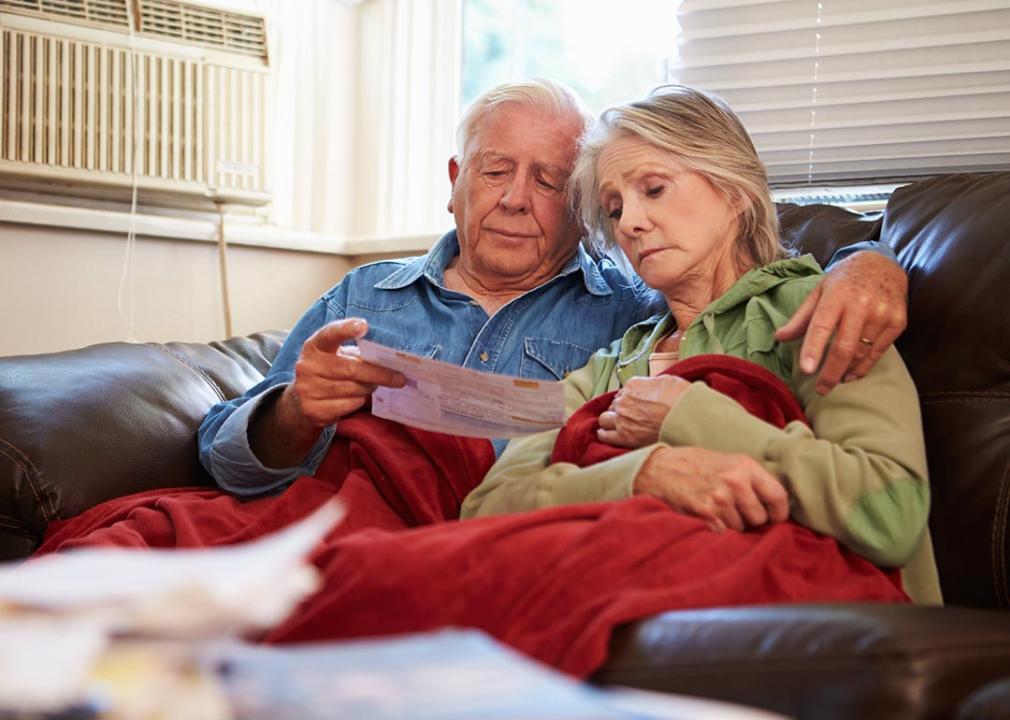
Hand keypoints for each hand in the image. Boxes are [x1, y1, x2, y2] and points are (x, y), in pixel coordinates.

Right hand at [249, 318, 404, 467]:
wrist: (301, 401)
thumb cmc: (329, 372)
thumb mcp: (337, 357)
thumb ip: (356, 353)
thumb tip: (389, 361)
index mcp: (314, 346)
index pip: (330, 334)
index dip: (346, 329)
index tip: (363, 326)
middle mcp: (307, 366)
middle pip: (351, 369)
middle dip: (379, 374)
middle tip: (399, 378)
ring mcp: (308, 389)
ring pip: (353, 389)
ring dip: (369, 388)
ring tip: (372, 385)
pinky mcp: (313, 410)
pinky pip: (349, 405)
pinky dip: (359, 401)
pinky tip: (357, 397)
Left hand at [597, 375, 691, 447]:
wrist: (689, 418)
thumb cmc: (682, 399)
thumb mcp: (667, 381)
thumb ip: (651, 384)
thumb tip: (650, 388)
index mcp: (633, 385)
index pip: (623, 392)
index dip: (629, 399)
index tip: (635, 405)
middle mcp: (624, 400)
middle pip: (614, 405)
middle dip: (621, 410)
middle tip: (631, 416)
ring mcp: (622, 419)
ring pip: (605, 419)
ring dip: (610, 421)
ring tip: (617, 425)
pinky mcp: (624, 436)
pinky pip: (604, 435)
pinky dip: (605, 434)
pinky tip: (609, 434)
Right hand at [634, 446, 788, 531]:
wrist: (657, 468)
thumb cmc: (694, 466)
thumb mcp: (727, 462)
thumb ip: (750, 479)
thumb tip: (775, 505)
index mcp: (745, 466)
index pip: (779, 496)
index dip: (778, 513)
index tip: (773, 519)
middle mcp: (735, 481)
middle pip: (759, 518)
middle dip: (749, 521)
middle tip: (733, 512)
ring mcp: (719, 498)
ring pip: (740, 529)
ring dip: (730, 526)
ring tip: (714, 511)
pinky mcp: (704, 513)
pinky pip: (722, 534)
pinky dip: (715, 531)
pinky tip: (704, 518)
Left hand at [775, 252, 907, 394]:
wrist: (883, 264)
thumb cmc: (844, 280)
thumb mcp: (819, 291)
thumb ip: (801, 317)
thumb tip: (779, 338)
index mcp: (836, 295)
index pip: (822, 325)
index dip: (813, 349)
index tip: (806, 369)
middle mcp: (861, 304)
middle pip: (844, 347)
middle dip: (830, 372)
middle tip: (820, 389)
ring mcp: (882, 314)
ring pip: (861, 353)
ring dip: (845, 371)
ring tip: (832, 380)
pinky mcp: (897, 322)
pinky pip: (878, 353)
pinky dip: (863, 368)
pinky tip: (851, 375)